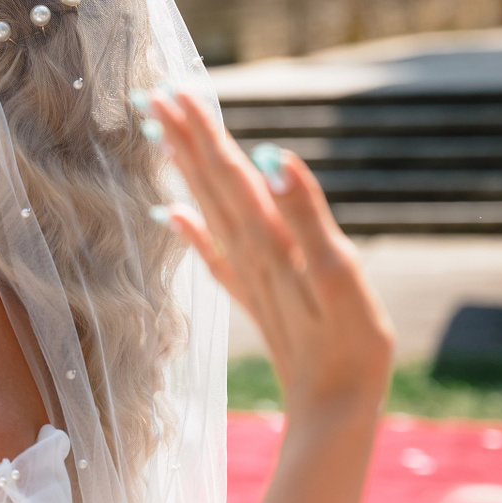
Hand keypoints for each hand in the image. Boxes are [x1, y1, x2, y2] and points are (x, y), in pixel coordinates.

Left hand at [147, 90, 393, 417]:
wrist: (334, 412)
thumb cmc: (349, 346)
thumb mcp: (340, 274)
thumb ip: (305, 214)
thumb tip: (270, 157)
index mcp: (268, 239)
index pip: (227, 172)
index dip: (201, 131)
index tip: (171, 91)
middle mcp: (250, 252)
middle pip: (210, 183)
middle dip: (183, 137)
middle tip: (152, 93)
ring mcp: (249, 275)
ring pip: (207, 209)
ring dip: (185, 169)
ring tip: (159, 133)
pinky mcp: (255, 298)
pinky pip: (214, 254)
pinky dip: (190, 228)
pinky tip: (169, 212)